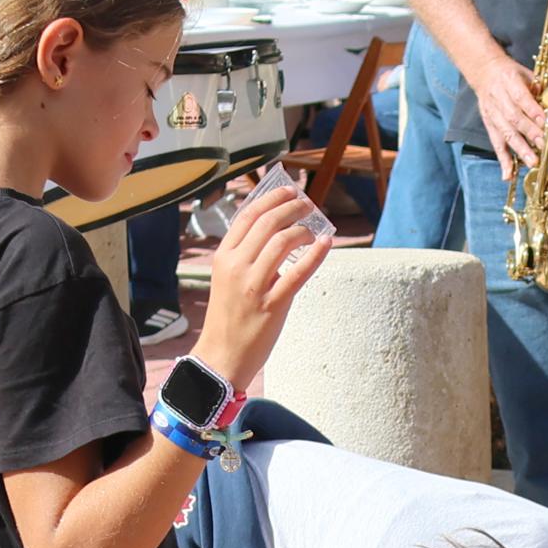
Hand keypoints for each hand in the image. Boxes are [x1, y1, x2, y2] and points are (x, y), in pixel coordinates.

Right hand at [193, 178, 338, 384]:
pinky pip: (299, 272)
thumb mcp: (228, 279)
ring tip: (315, 230)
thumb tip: (277, 232)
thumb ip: (246, 256)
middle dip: (293, 207)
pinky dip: (316, 253)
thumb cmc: (228, 317)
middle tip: (308, 205)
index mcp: (223, 257)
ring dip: (305, 230)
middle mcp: (236, 267)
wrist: (221, 356)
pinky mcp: (272, 304)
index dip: (272, 198)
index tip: (289, 191)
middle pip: (268, 222)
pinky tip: (326, 244)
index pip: (248, 215)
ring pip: (284, 241)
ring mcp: (254, 285)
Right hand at [464, 49, 547, 174]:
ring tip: (532, 161)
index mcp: (509, 81)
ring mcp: (492, 113)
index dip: (533, 111)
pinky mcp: (489, 124)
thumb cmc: (509, 73)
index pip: (521, 98)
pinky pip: (496, 143)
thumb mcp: (525, 72)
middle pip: (514, 118)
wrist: (483, 71)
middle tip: (544, 144)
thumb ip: (538, 88)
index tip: (546, 122)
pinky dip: (502, 160)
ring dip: (520, 149)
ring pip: (506, 133)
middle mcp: (498, 98)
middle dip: (530, 133)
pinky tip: (508, 174)